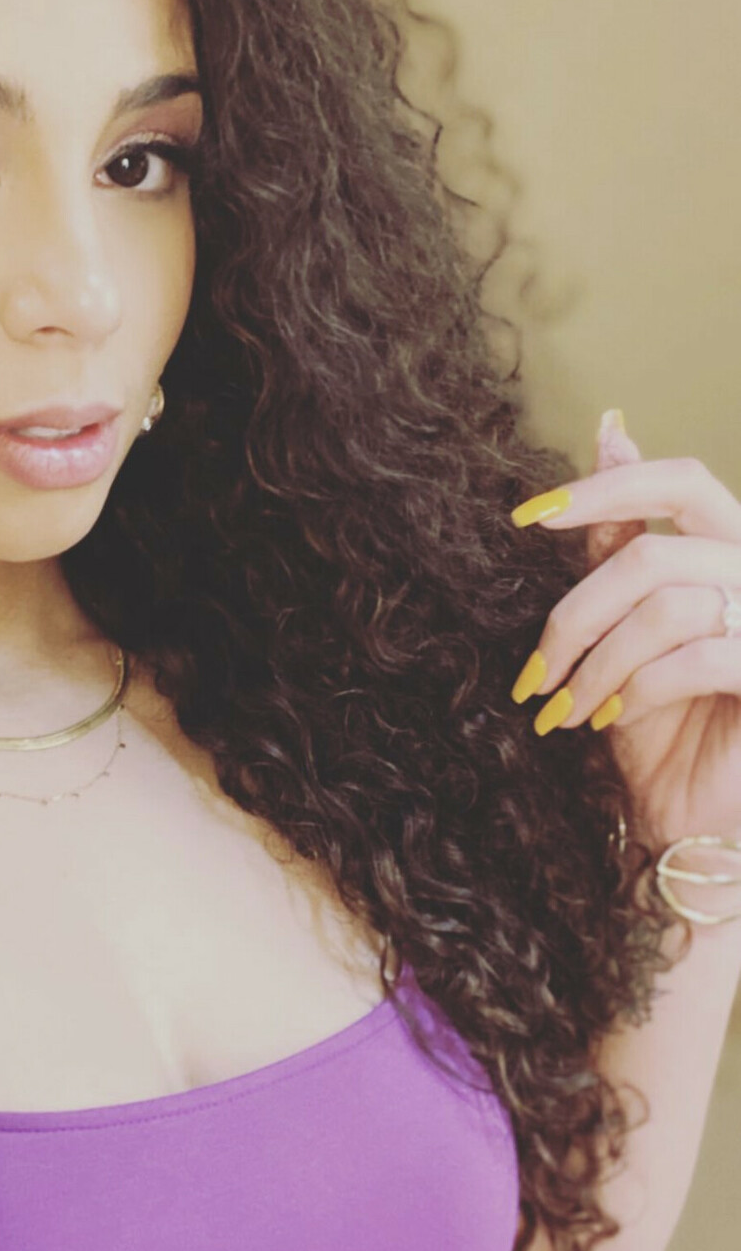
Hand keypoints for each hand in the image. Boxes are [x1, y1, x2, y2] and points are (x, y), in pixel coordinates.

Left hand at [509, 413, 740, 853]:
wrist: (695, 820)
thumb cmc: (664, 725)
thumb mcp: (626, 626)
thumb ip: (623, 539)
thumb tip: (611, 430)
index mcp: (729, 549)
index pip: (679, 481)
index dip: (606, 488)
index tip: (529, 515)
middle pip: (655, 552)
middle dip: (577, 611)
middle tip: (536, 668)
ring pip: (663, 607)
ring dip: (596, 662)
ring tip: (565, 707)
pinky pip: (695, 658)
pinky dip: (636, 689)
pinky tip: (609, 719)